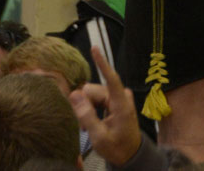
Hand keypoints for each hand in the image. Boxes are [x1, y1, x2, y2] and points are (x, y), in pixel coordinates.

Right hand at [68, 47, 141, 166]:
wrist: (130, 156)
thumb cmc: (117, 148)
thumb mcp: (100, 138)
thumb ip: (87, 116)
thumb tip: (74, 94)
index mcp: (121, 105)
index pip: (111, 79)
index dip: (102, 63)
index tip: (95, 48)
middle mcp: (120, 97)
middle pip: (94, 90)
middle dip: (85, 104)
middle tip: (82, 125)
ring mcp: (118, 98)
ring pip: (93, 94)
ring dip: (87, 108)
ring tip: (87, 127)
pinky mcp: (115, 100)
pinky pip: (97, 98)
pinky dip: (91, 108)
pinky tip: (91, 122)